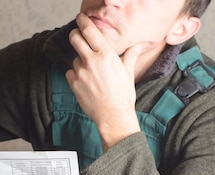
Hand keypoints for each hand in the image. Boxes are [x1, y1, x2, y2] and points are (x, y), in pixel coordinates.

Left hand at [66, 14, 148, 149]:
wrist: (113, 116)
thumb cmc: (123, 95)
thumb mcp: (128, 72)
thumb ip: (132, 54)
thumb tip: (144, 43)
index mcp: (106, 54)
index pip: (89, 30)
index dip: (82, 22)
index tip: (80, 18)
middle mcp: (91, 61)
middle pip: (75, 38)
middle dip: (75, 35)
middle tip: (77, 36)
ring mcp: (81, 73)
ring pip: (74, 59)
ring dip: (80, 62)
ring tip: (91, 73)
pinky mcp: (74, 84)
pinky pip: (70, 73)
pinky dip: (75, 75)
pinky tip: (86, 83)